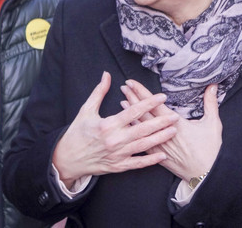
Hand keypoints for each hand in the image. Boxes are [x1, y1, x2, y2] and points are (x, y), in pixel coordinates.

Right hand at [52, 72, 178, 186]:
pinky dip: (150, 161)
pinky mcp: (117, 166)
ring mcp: (117, 154)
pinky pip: (137, 164)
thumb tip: (107, 74)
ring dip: (159, 138)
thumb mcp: (86, 109)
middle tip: (175, 115)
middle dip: (160, 122)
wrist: (67, 158)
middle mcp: (114, 140)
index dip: (149, 103)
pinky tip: (162, 155)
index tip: (162, 97)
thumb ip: (99, 91)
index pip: (133, 111)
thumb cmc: (77, 132)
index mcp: (107, 124)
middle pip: (142, 129)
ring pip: (143, 146)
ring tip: (173, 131)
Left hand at [121, 79, 221, 181]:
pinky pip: (142, 141)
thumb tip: (212, 86)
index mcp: (175, 123)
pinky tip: (129, 125)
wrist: (206, 174)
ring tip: (122, 101)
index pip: (154, 103)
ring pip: (140, 126)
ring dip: (130, 114)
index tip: (131, 83)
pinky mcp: (158, 155)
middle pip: (143, 112)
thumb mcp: (213, 123)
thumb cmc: (210, 149)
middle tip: (124, 87)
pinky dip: (135, 131)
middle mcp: (163, 133)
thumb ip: (211, 102)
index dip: (141, 92)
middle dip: (132, 98)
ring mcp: (159, 144)